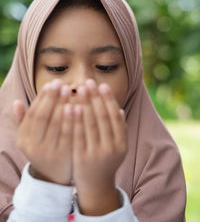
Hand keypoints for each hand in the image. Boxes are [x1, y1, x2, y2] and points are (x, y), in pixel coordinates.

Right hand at [13, 79, 72, 184]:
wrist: (53, 177)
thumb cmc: (43, 149)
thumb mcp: (30, 138)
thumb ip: (23, 121)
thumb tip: (15, 101)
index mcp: (24, 139)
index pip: (33, 114)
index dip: (42, 98)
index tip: (51, 83)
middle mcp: (32, 146)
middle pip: (43, 116)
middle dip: (52, 98)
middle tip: (61, 83)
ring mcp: (47, 152)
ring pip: (55, 124)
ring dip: (62, 105)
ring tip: (69, 90)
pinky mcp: (63, 156)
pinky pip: (68, 135)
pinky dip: (72, 120)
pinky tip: (77, 107)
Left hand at [71, 79, 127, 214]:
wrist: (96, 185)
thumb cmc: (106, 160)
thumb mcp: (117, 146)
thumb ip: (118, 128)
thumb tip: (118, 107)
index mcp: (122, 143)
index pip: (115, 116)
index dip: (108, 99)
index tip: (102, 85)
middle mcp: (112, 148)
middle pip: (102, 117)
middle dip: (95, 97)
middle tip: (88, 82)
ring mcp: (97, 154)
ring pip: (90, 123)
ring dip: (85, 103)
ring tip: (79, 89)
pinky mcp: (82, 158)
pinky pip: (78, 135)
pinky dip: (75, 120)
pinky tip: (70, 106)